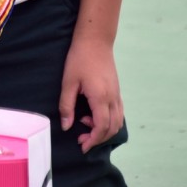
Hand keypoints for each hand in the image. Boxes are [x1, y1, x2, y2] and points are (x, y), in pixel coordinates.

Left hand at [59, 38, 122, 152]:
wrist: (95, 40)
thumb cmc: (80, 59)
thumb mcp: (68, 82)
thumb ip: (67, 106)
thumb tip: (67, 126)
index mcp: (101, 98)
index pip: (101, 127)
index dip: (93, 140)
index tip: (82, 146)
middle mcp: (113, 99)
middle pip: (112, 128)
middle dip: (98, 138)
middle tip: (82, 140)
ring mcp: (117, 94)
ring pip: (118, 121)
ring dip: (104, 130)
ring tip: (86, 125)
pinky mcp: (117, 90)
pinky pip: (119, 113)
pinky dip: (109, 121)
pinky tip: (94, 116)